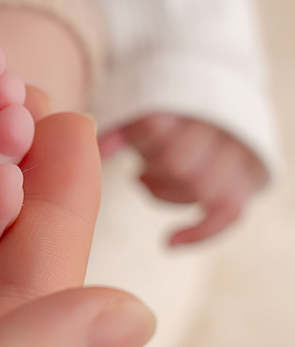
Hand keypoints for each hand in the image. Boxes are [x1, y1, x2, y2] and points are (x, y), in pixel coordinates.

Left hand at [100, 114, 265, 244]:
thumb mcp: (140, 109)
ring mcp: (237, 156)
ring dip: (163, 194)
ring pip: (200, 190)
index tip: (120, 146)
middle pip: (177, 164)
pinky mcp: (247, 181)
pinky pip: (229, 215)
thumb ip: (120, 127)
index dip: (133, 143)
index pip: (152, 126)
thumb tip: (98, 148)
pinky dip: (198, 233)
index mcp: (186, 104)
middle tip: (138, 171)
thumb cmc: (165, 113)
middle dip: (149, 172)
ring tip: (145, 181)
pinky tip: (168, 242)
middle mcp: (217, 128)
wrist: (216, 113)